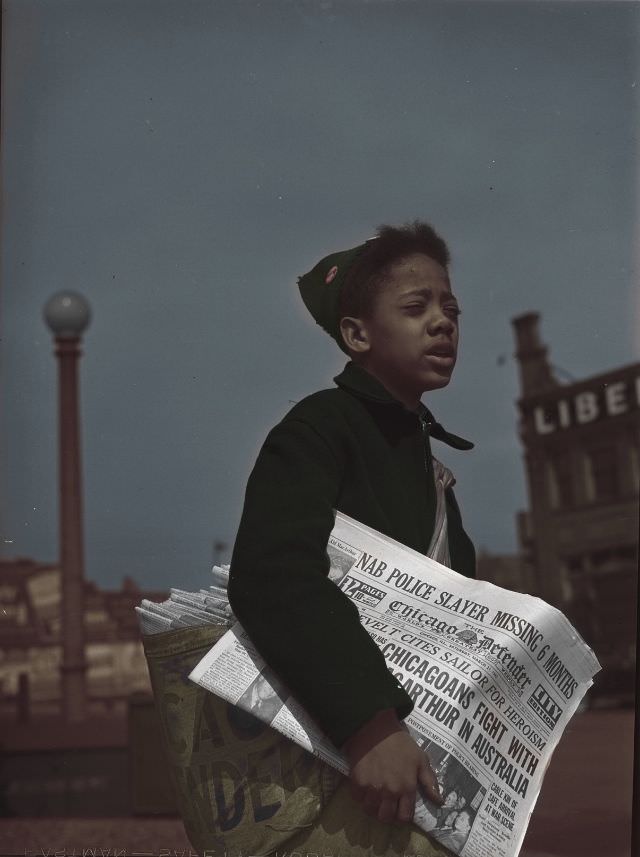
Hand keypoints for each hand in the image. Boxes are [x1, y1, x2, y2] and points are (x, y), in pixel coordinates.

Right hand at [342, 708, 443, 823]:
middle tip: (387, 805)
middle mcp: (389, 792)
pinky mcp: (357, 782)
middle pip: (386, 817)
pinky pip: (358, 800)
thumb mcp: (420, 759)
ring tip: (376, 799)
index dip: (403, 815)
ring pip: (371, 811)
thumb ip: (430, 782)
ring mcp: (372, 788)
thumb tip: (439, 802)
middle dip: (388, 814)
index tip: (400, 808)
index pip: (404, 817)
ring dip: (374, 808)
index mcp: (406, 787)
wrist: (375, 728)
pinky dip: (362, 798)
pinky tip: (366, 789)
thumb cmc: (400, 743)